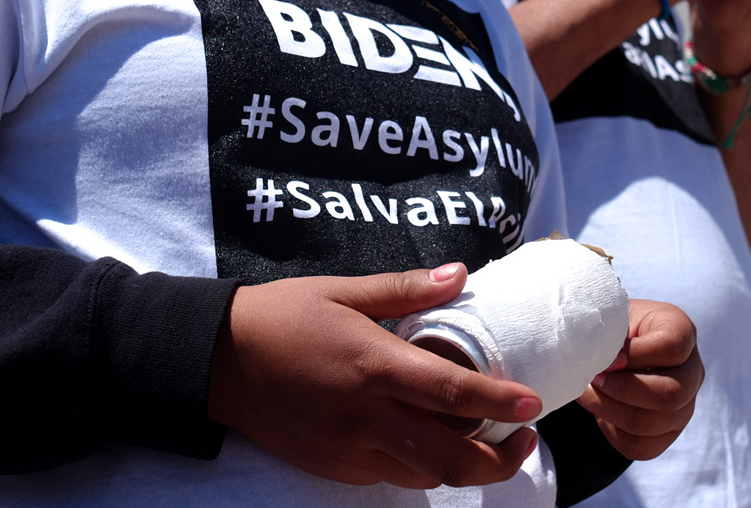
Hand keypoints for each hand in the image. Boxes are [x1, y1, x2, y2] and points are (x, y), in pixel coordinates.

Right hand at [207, 264, 543, 487]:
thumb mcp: (342, 290)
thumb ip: (405, 288)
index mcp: (374, 364)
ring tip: (482, 441)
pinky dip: (418, 465)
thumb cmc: (281, 316)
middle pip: (450, 458)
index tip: (534, 404)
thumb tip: (460, 274)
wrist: (215, 361)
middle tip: (523, 440)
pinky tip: (425, 441)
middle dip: (499, 460)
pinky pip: (388, 476)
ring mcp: (348, 447)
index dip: (500, 403)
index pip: (453, 393)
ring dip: (461, 465)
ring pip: (424, 475)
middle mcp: (366, 414)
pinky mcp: (332, 466)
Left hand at [577, 299, 703, 460]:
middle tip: (593, 378)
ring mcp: (685, 406)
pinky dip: (613, 431)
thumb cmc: (614, 327)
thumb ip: (611, 333)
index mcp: (682, 331)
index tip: (607, 359)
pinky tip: (600, 411)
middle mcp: (692, 371)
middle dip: (623, 390)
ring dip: (610, 410)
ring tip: (587, 392)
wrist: (615, 350)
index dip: (636, 356)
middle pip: (671, 394)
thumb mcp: (614, 317)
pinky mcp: (669, 433)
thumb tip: (605, 362)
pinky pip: (642, 446)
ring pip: (654, 423)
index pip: (672, 347)